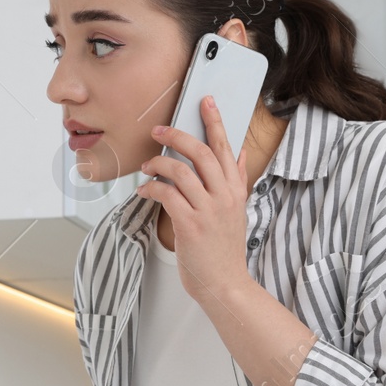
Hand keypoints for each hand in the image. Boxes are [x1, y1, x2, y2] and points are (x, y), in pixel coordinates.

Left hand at [139, 94, 251, 305]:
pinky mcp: (190, 224)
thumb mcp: (238, 211)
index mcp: (236, 189)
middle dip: (177, 135)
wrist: (225, 284)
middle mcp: (224, 196)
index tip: (205, 101)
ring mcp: (208, 210)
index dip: (214, 122)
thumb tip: (240, 152)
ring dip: (158, 164)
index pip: (225, 147)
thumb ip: (237, 180)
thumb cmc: (225, 250)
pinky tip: (145, 190)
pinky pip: (167, 194)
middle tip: (158, 130)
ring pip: (181, 171)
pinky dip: (152, 187)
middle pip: (201, 152)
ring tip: (147, 166)